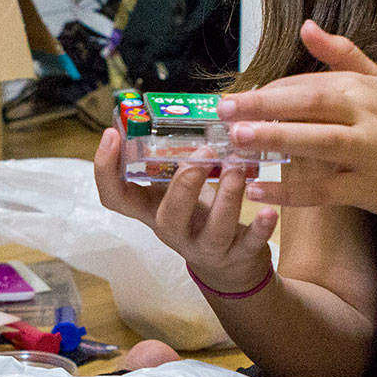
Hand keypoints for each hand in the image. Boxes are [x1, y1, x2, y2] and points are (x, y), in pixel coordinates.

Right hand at [92, 126, 277, 292]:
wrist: (229, 266)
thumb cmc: (199, 215)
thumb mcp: (176, 190)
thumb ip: (169, 159)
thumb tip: (161, 110)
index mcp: (152, 209)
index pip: (114, 196)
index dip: (106, 169)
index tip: (112, 134)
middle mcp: (174, 231)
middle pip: (168, 217)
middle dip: (184, 184)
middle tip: (203, 151)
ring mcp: (205, 247)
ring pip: (212, 231)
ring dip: (226, 198)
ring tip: (238, 168)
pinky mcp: (237, 256)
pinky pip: (248, 245)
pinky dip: (259, 229)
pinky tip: (270, 211)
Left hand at [218, 20, 376, 225]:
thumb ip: (342, 54)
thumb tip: (306, 26)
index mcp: (363, 89)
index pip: (309, 84)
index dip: (270, 91)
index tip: (237, 99)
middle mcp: (368, 117)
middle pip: (311, 105)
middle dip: (265, 106)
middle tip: (225, 109)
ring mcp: (368, 155)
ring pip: (318, 144)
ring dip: (276, 141)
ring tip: (237, 140)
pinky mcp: (365, 190)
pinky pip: (322, 191)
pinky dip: (289, 192)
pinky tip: (256, 190)